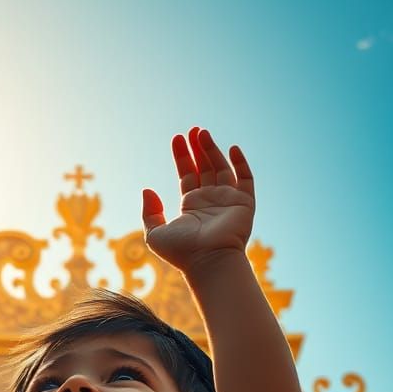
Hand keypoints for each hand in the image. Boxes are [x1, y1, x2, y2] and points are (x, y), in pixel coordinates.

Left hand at [142, 126, 254, 274]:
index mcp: (191, 206)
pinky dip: (241, 163)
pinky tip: (233, 148)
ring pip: (222, 168)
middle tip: (192, 130)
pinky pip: (246, 179)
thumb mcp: (155, 234)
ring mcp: (227, 201)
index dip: (182, 156)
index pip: (187, 174)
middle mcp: (210, 201)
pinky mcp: (244, 203)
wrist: (208, 261)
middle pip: (204, 167)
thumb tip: (147, 190)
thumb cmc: (181, 252)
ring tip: (202, 133)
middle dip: (198, 148)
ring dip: (213, 150)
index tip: (177, 138)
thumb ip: (150, 212)